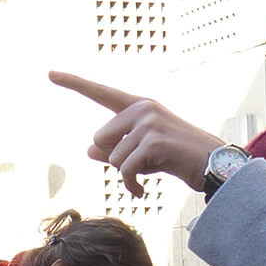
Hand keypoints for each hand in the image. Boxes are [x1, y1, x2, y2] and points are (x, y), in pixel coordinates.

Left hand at [49, 70, 224, 196]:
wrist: (214, 166)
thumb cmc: (179, 159)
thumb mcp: (144, 153)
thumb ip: (117, 149)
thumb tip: (89, 150)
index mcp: (139, 106)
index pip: (101, 94)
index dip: (75, 84)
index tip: (51, 74)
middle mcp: (143, 108)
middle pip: (100, 139)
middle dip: (115, 159)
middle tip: (141, 167)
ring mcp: (149, 123)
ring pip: (112, 157)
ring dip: (127, 174)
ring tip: (148, 177)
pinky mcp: (153, 141)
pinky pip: (125, 170)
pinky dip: (131, 185)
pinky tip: (142, 192)